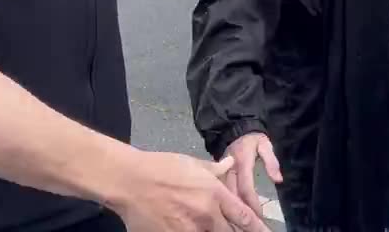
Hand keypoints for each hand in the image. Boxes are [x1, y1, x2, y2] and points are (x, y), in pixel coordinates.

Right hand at [111, 151, 269, 231]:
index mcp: (214, 194)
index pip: (244, 216)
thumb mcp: (192, 163)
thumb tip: (231, 163)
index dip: (259, 228)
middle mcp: (206, 216)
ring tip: (212, 229)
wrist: (130, 181)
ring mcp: (189, 230)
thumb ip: (215, 169)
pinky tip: (191, 231)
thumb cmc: (161, 168)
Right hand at [224, 133, 283, 219]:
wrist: (232, 130)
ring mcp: (220, 174)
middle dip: (241, 212)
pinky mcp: (215, 177)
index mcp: (242, 163)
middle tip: (250, 226)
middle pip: (233, 195)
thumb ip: (272, 161)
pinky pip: (218, 194)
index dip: (253, 203)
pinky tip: (227, 215)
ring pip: (224, 197)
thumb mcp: (264, 144)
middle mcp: (229, 170)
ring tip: (239, 224)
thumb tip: (278, 179)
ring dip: (231, 211)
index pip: (246, 187)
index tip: (259, 217)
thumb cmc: (251, 139)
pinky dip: (223, 205)